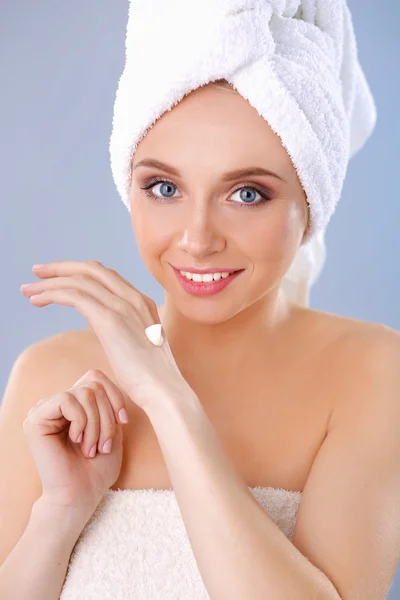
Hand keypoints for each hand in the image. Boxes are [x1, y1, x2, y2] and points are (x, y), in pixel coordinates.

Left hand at [20, 260, 192, 412]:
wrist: (164, 390)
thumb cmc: (152, 379)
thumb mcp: (140, 346)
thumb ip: (126, 332)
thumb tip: (112, 335)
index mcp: (141, 302)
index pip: (106, 275)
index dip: (79, 272)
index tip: (58, 277)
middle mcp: (133, 297)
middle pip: (91, 269)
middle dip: (61, 268)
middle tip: (38, 271)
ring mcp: (123, 305)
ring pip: (79, 280)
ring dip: (50, 281)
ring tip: (29, 289)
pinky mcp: (110, 319)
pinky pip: (75, 296)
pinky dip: (52, 294)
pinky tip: (38, 300)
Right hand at [23, 369, 126, 512]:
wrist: (81, 495)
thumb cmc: (98, 468)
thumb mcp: (112, 428)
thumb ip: (108, 401)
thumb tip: (105, 379)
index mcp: (75, 404)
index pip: (95, 377)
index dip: (115, 395)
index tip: (124, 421)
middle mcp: (58, 404)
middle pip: (93, 385)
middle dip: (107, 415)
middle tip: (104, 445)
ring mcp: (45, 409)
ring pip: (83, 392)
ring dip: (96, 423)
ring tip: (91, 448)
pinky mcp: (36, 419)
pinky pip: (66, 399)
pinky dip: (81, 421)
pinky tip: (76, 440)